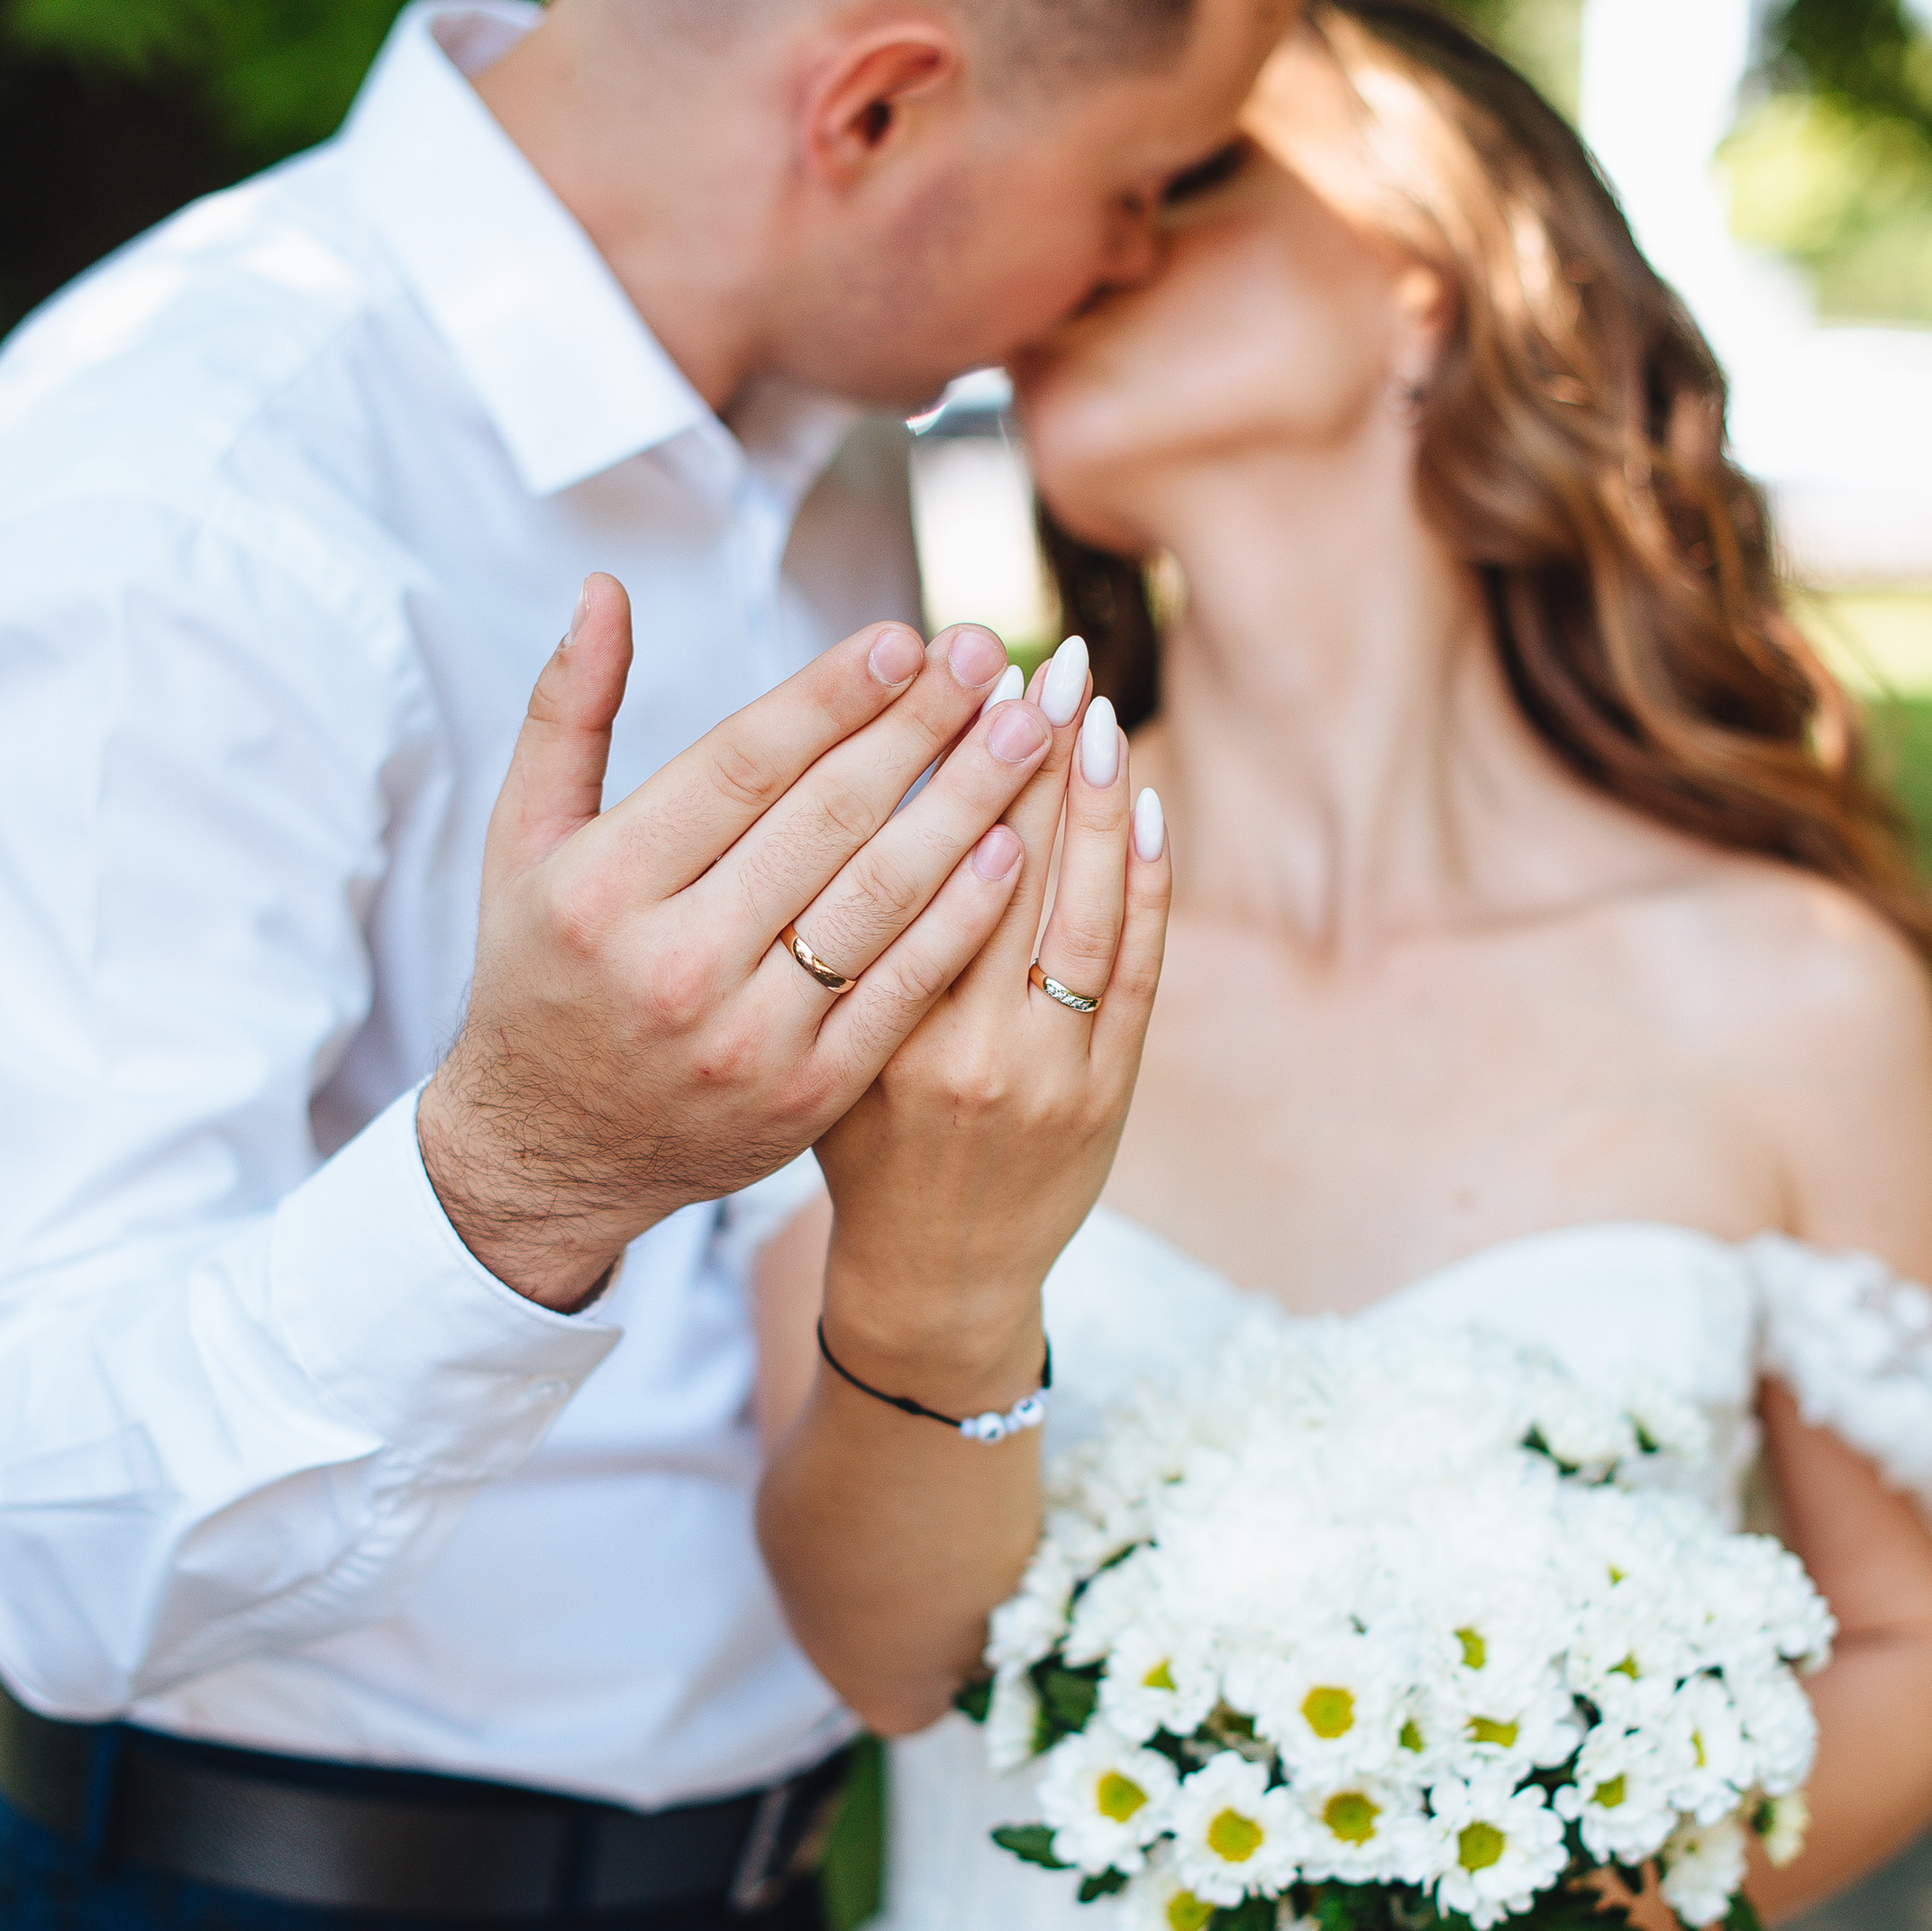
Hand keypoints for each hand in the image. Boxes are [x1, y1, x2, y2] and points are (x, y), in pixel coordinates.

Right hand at [418, 576, 1055, 1308]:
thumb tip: (605, 591)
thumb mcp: (523, 846)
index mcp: (602, 890)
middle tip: (989, 659)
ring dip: (965, 808)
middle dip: (919, 730)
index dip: (833, 696)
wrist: (548, 1154)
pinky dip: (961, 919)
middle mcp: (671, 966)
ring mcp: (743, 1041)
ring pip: (877, 900)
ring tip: (1026, 733)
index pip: (741, 767)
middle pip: (825, 822)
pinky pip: (902, 993)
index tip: (908, 639)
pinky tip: (1016, 850)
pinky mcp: (802, 1100)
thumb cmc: (542, 976)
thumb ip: (567, 715)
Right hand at [810, 638, 1171, 1411]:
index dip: (918, 755)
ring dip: (1086, 798)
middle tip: (1036, 653)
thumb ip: (805, 928)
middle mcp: (937, 1055)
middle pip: (986, 868)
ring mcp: (1027, 1078)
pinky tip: (1142, 802)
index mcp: (842, 1032)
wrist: (924, 1277)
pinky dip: (1141, 883)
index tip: (940, 668)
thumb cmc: (848, 1142)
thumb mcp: (789, 1037)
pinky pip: (1130, 970)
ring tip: (1089, 704)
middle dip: (1016, 752)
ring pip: (1066, 910)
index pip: (883, 861)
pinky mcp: (1097, 1097)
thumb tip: (835, 774)